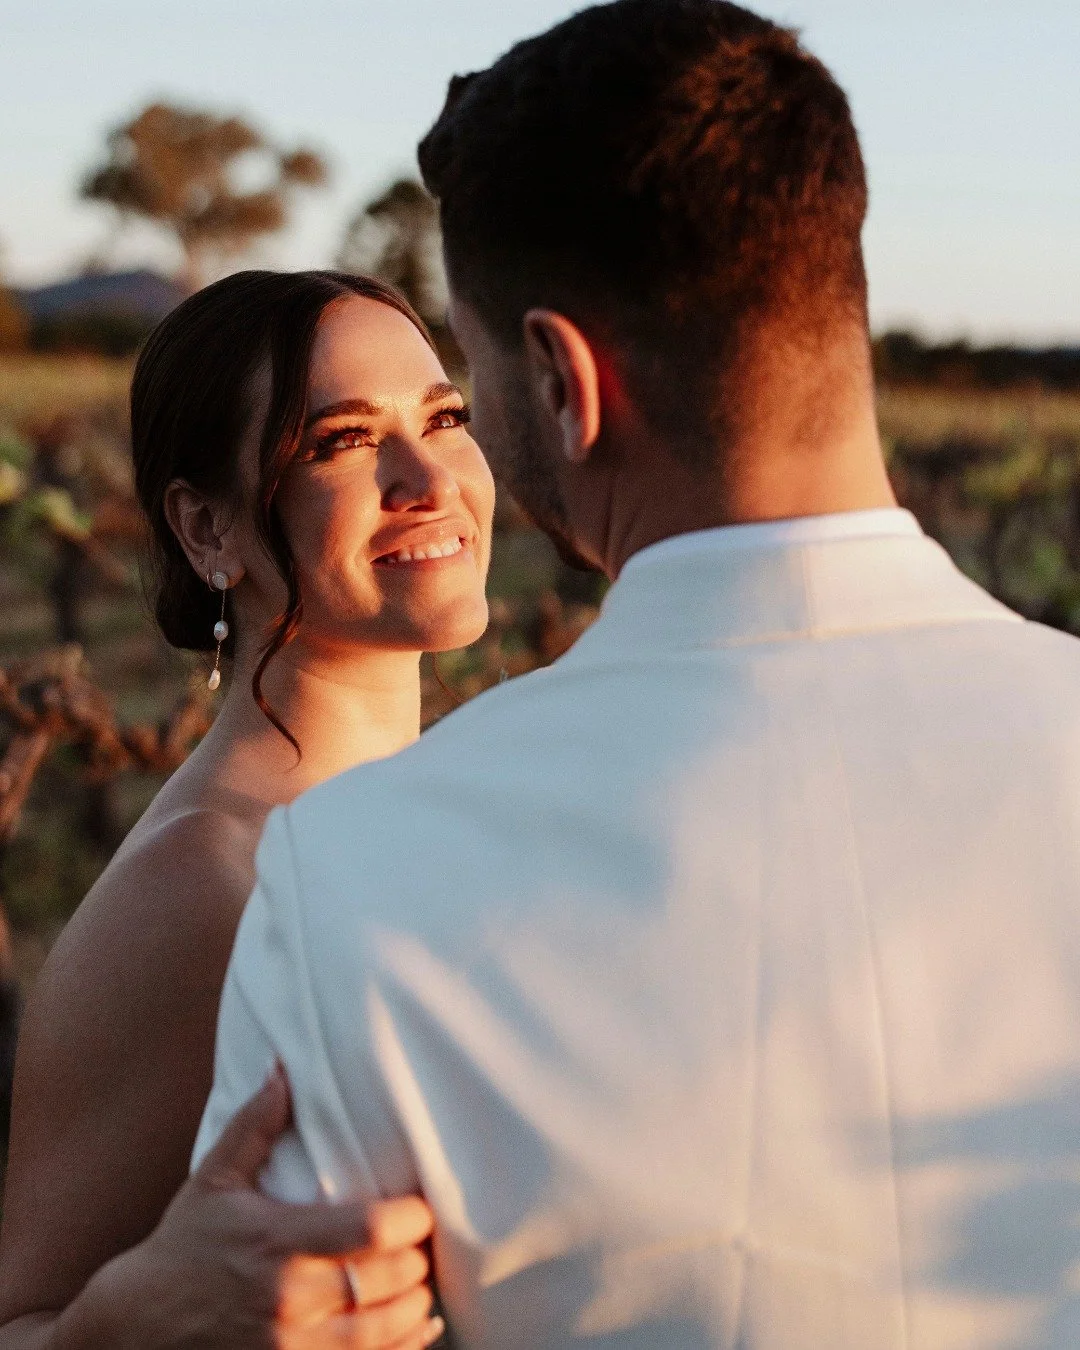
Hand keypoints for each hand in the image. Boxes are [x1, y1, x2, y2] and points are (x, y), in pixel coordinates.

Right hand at [86, 1067, 444, 1348]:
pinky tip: (417, 1330)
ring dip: (413, 1305)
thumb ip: (255, 1125)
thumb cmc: (183, 1246)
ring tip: (418, 1284)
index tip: (420, 1208)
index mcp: (277, 1241)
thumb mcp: (214, 1180)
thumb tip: (281, 1070)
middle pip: (387, 1278)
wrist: (135, 1326)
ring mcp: (290, 1346)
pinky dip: (402, 1348)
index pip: (370, 1229)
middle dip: (415, 1259)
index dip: (411, 1218)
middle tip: (420, 1244)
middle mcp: (289, 1298)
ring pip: (383, 1329)